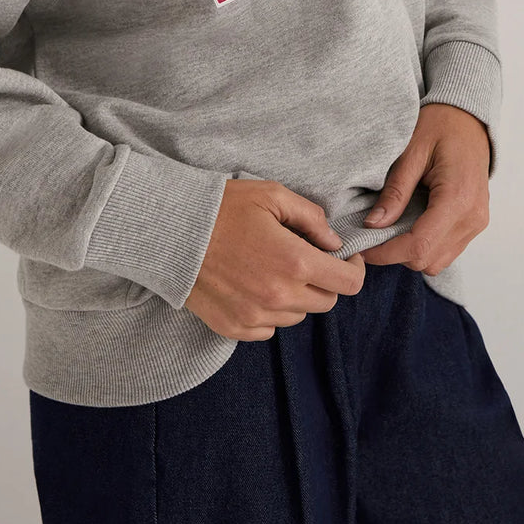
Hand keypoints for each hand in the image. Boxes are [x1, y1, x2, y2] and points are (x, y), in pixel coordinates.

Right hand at [184, 178, 365, 340]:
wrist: (170, 232)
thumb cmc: (222, 207)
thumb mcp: (272, 195)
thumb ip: (311, 218)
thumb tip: (334, 243)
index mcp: (295, 262)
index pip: (348, 283)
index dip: (353, 269)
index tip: (343, 257)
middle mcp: (280, 296)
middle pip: (326, 302)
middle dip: (324, 280)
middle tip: (306, 258)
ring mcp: (256, 316)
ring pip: (298, 316)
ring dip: (296, 296)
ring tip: (273, 268)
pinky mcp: (234, 328)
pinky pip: (269, 328)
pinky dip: (269, 312)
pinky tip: (253, 286)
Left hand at [359, 103, 490, 276]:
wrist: (469, 118)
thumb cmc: (441, 126)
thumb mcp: (412, 152)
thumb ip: (395, 191)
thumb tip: (373, 224)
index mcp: (458, 198)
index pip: (419, 245)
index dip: (386, 253)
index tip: (362, 248)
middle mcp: (472, 217)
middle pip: (427, 260)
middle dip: (395, 253)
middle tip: (371, 236)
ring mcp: (477, 223)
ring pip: (437, 262)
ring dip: (410, 252)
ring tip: (390, 229)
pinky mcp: (475, 223)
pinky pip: (447, 250)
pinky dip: (425, 246)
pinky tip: (410, 224)